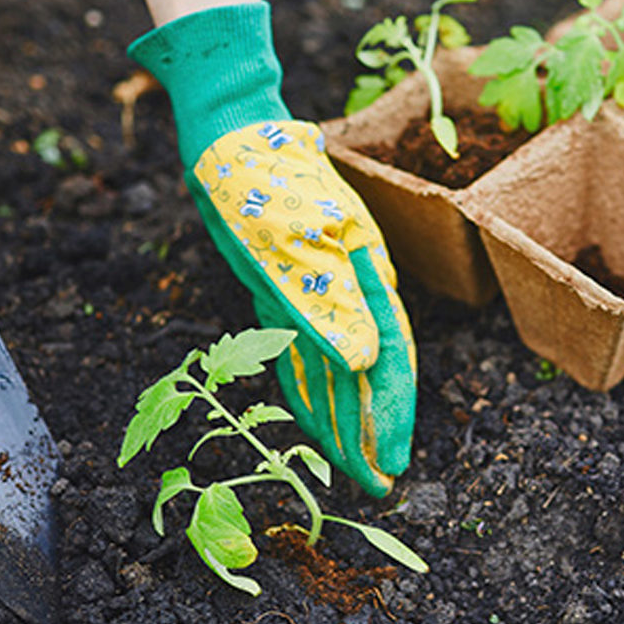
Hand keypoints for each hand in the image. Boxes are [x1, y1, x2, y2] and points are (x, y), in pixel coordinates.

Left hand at [130, 3, 416, 496]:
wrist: (232, 141)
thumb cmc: (266, 181)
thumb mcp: (297, 241)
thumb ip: (330, 304)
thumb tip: (364, 365)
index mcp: (366, 278)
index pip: (388, 359)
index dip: (390, 415)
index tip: (391, 463)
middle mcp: (349, 292)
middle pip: (366, 374)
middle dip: (370, 429)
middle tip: (376, 483)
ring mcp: (319, 294)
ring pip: (335, 370)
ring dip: (342, 418)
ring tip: (351, 465)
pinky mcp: (286, 296)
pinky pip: (302, 355)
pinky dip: (310, 389)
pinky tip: (314, 416)